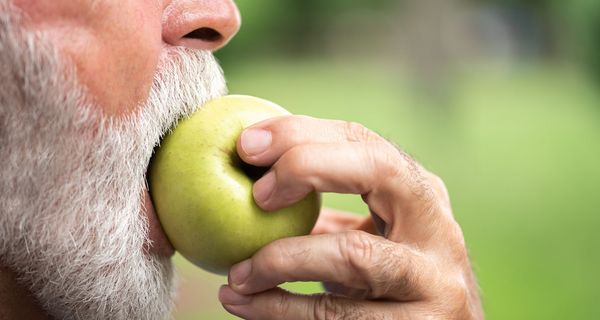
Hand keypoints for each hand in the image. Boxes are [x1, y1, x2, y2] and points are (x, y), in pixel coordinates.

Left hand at [218, 116, 482, 318]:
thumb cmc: (389, 286)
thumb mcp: (370, 242)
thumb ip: (326, 217)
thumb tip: (248, 185)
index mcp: (420, 194)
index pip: (363, 141)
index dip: (303, 133)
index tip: (247, 144)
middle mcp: (438, 227)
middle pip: (379, 169)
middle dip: (307, 166)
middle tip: (255, 193)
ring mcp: (436, 280)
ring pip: (354, 255)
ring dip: (281, 260)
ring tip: (236, 275)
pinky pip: (337, 314)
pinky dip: (282, 309)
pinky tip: (246, 305)